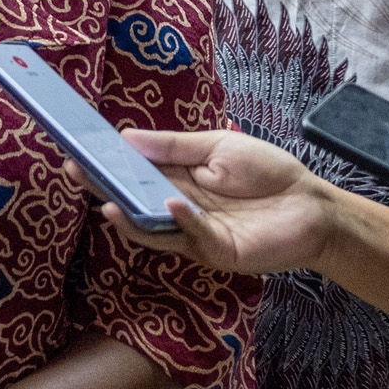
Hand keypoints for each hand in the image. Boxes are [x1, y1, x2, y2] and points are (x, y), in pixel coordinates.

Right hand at [95, 129, 340, 273]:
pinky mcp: (216, 252)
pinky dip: (180, 221)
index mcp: (176, 181)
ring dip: (130, 217)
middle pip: (134, 200)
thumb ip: (174, 146)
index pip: (133, 172)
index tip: (78, 148)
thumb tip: (125, 136)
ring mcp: (194, 234)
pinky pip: (191, 237)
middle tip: (76, 170)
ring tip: (108, 203)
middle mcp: (178, 209)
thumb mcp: (217, 147)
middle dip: (104, 187)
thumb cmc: (268, 173)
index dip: (107, 162)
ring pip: (153, 229)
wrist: (313, 205)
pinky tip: (171, 204)